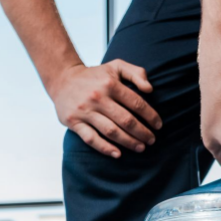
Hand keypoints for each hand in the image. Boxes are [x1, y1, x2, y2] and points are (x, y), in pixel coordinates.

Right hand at [47, 60, 162, 157]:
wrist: (63, 79)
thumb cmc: (95, 75)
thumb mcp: (116, 66)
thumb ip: (136, 73)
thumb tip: (150, 89)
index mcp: (110, 84)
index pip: (136, 103)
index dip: (150, 116)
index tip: (158, 126)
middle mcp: (98, 98)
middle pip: (126, 120)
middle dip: (142, 132)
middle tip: (152, 140)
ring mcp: (85, 111)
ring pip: (111, 131)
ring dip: (128, 142)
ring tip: (140, 148)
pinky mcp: (75, 122)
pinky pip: (91, 139)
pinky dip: (105, 148)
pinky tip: (118, 154)